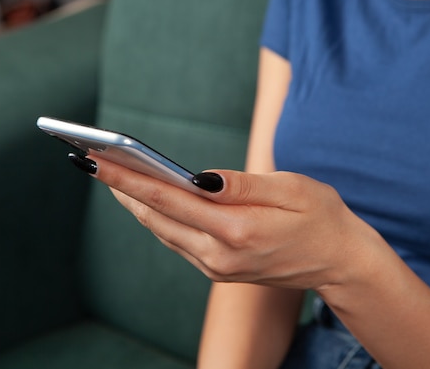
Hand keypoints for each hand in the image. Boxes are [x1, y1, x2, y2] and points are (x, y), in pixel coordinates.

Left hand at [89, 156, 373, 290]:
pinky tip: (144, 200)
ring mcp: (216, 267)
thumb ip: (242, 184)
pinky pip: (176, 241)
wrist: (340, 263)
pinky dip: (154, 218)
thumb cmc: (321, 216)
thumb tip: (198, 177)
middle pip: (155, 217)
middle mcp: (219, 255)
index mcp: (237, 229)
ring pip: (161, 231)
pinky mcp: (218, 270)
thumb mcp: (291, 188)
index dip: (127, 178)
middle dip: (120, 187)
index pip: (168, 199)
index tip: (95, 159)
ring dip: (133, 204)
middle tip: (89, 159)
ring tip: (109, 175)